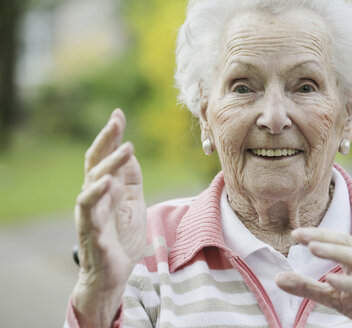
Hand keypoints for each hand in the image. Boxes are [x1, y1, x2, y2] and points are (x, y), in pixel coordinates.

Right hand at [71, 109, 146, 326]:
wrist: (114, 273)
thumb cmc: (121, 237)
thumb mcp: (132, 202)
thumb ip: (130, 179)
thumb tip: (129, 152)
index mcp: (105, 189)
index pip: (104, 157)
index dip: (110, 136)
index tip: (118, 114)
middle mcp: (94, 196)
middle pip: (96, 163)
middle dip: (107, 141)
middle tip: (117, 120)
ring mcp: (90, 212)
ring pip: (93, 182)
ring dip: (109, 164)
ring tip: (126, 148)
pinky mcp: (91, 231)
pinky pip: (90, 210)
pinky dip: (97, 195)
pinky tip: (108, 182)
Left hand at [275, 228, 351, 327]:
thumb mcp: (332, 295)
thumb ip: (307, 286)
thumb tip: (278, 278)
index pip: (337, 238)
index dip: (317, 233)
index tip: (295, 233)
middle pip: (345, 242)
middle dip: (322, 237)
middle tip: (299, 235)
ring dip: (333, 251)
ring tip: (313, 248)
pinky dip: (347, 281)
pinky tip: (331, 279)